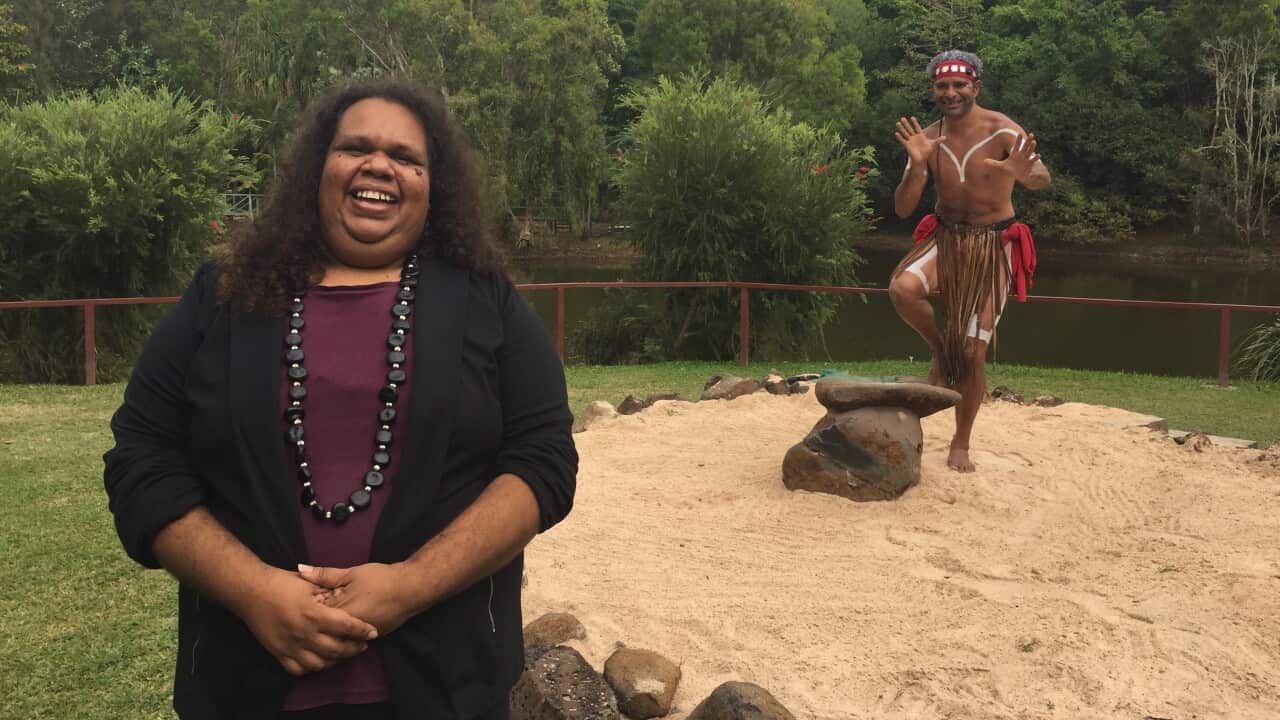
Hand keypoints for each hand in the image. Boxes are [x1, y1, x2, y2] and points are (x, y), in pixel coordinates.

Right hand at [237, 567, 378, 676]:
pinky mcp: (278, 653)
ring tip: (342, 652)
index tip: (373, 632)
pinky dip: (311, 667)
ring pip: (320, 664)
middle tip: (362, 644)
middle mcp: (304, 633)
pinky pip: (299, 669)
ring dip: (335, 660)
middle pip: (337, 649)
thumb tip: (348, 593)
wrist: (251, 591)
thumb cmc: (282, 583)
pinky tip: (319, 659)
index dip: (362, 630)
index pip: (346, 626)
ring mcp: (290, 646)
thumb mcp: (309, 582)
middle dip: (354, 648)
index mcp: (314, 614)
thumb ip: (329, 590)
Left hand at [298, 562, 420, 636]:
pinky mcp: (370, 639)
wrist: (410, 589)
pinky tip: (341, 628)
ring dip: (328, 632)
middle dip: (314, 623)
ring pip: (336, 639)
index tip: (299, 600)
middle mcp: (347, 630)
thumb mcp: (351, 573)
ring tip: (322, 623)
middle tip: (308, 612)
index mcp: (339, 612)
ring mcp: (359, 638)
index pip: (313, 615)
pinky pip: (350, 641)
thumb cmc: (381, 580)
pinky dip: (343, 635)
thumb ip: (325, 575)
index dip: (305, 607)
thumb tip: (300, 570)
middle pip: (322, 631)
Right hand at [894, 116, 945, 166]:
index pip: (917, 127)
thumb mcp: (933, 145)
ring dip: (901, 128)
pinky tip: (896, 133)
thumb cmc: (927, 151)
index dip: (915, 123)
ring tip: (898, 123)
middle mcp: (914, 137)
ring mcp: (910, 141)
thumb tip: (945, 137)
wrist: (922, 159)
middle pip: (909, 129)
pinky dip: (900, 137)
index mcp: (920, 135)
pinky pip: (903, 140)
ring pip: (905, 133)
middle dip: (906, 123)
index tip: (912, 117)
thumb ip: (938, 140)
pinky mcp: (907, 145)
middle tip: (902, 118)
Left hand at [984, 133, 1039, 182]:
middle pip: (1025, 146)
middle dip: (1027, 141)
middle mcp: (1021, 155)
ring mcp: (1026, 159)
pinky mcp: (1029, 164)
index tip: (1019, 134)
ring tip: (1034, 142)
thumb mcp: (1002, 166)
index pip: (1016, 146)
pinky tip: (1039, 155)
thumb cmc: (1010, 169)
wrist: (1019, 175)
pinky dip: (1035, 158)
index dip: (1018, 140)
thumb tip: (984, 161)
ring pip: (1029, 152)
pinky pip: (1033, 160)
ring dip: (1032, 147)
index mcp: (1015, 154)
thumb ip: (994, 163)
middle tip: (1031, 134)